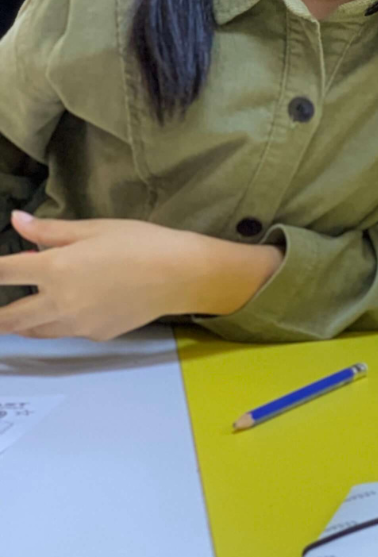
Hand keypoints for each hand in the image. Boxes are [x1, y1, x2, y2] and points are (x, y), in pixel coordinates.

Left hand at [0, 212, 281, 340]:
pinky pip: (65, 331)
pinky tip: (73, 307)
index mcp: (56, 269)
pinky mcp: (93, 335)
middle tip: (1, 305)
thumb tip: (17, 220)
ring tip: (23, 310)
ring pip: (32, 331)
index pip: (5, 273)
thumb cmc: (141, 242)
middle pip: (7, 318)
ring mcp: (75, 324)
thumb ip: (51, 230)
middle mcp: (58, 302)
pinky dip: (58, 322)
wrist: (180, 274)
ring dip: (21, 321)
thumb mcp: (96, 228)